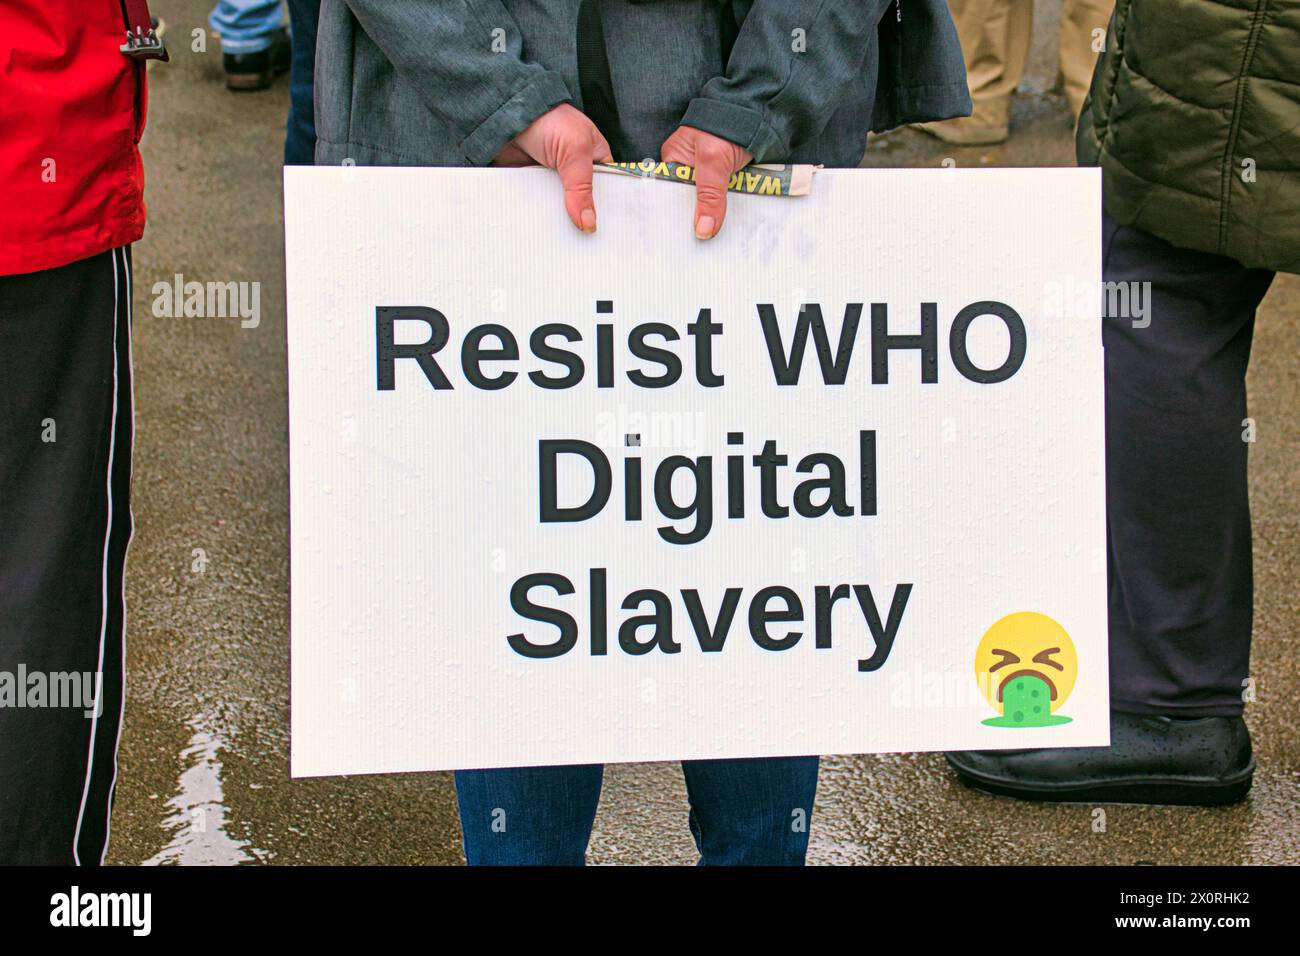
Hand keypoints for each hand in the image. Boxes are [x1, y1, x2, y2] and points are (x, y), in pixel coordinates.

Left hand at [492, 104, 612, 232]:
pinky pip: (539, 206)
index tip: (608, 229)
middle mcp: (576, 171)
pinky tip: (541, 226)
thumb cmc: (549, 120)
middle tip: (584, 240)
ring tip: (561, 238)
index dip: (609, 209)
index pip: (609, 190)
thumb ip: (582, 189)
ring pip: (561, 209)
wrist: (507, 115)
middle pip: (584, 204)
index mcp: (595, 159)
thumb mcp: (575, 151)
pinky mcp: (534, 184)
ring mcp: (554, 179)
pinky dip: (538, 213)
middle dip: (582, 217)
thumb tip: (589, 223)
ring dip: (558, 218)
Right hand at [660, 125, 753, 239]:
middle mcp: (686, 167)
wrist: (758, 112)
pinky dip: (726, 209)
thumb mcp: (714, 162)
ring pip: (706, 203)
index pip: (667, 193)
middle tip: (699, 239)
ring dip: (712, 215)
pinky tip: (726, 224)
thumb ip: (709, 196)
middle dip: (694, 217)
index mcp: (672, 159)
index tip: (678, 235)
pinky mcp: (724, 177)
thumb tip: (703, 231)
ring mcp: (707, 173)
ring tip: (712, 236)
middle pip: (687, 201)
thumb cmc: (726, 128)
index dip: (672, 214)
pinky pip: (722, 199)